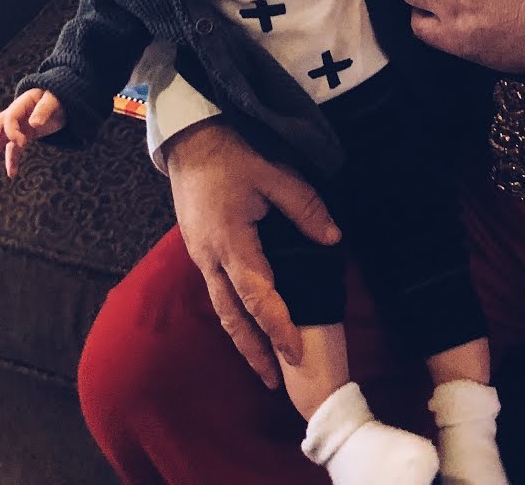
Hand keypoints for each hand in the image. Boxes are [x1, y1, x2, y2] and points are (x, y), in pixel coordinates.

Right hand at [0, 89, 65, 177]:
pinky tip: (11, 174)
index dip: (12, 131)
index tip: (22, 143)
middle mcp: (15, 115)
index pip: (10, 118)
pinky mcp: (22, 136)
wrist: (60, 102)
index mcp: (21, 103)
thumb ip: (44, 110)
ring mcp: (17, 127)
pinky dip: (12, 161)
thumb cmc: (57, 99)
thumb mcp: (54, 101)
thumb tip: (35, 123)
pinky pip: (13, 149)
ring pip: (1, 141)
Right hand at [165, 121, 340, 386]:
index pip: (257, 295)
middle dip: (254, 351)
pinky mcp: (199, 251)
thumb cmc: (232, 155)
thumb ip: (304, 207)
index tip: (296, 352)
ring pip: (222, 309)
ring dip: (241, 339)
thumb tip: (333, 238)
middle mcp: (211, 259)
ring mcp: (201, 257)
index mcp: (231, 242)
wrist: (190, 141)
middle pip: (233, 316)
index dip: (278, 326)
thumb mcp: (273, 174)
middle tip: (276, 382)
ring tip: (262, 365)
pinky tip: (246, 325)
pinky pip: (217, 293)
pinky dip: (232, 316)